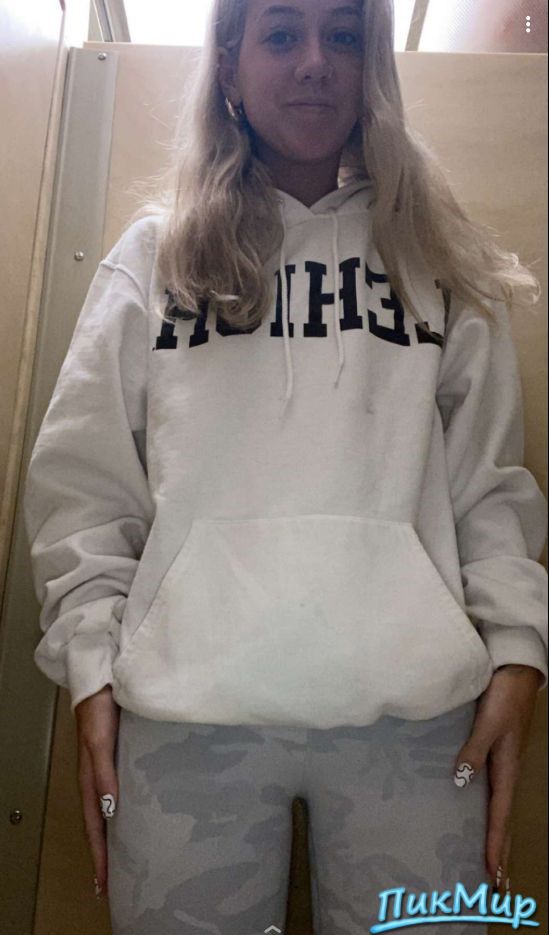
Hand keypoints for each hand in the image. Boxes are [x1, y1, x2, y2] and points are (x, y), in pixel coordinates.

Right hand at [75, 684, 120, 899]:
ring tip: (125, 855)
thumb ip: (104, 772)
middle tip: (113, 881)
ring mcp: (109, 764)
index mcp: (89, 777)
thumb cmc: (98, 706)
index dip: (98, 854)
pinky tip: (139, 811)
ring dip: (114, 833)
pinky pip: (122, 788)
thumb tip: (110, 809)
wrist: (102, 674)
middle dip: (104, 852)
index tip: (103, 884)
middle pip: (99, 822)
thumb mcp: (99, 741)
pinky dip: (126, 807)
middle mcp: (98, 775)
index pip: (93, 825)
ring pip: (109, 807)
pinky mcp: (121, 752)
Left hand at [452, 664, 542, 889]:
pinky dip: (490, 810)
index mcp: (508, 768)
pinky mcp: (495, 751)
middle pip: (503, 818)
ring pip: (498, 807)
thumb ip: (474, 749)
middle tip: (497, 884)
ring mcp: (502, 762)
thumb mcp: (489, 723)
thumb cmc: (503, 697)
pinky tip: (478, 813)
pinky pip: (492, 790)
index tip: (493, 875)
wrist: (514, 671)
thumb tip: (461, 781)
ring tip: (491, 861)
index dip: (496, 845)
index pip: (500, 816)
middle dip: (501, 851)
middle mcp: (506, 770)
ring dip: (495, 834)